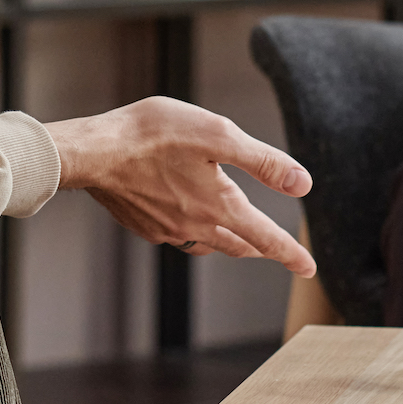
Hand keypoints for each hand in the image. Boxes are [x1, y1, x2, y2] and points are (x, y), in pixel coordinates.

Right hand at [44, 96, 317, 276]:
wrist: (93, 152)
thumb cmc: (152, 135)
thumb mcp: (218, 135)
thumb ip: (262, 161)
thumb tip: (302, 184)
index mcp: (219, 206)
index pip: (265, 237)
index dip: (291, 253)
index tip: (309, 268)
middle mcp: (194, 226)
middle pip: (238, 245)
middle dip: (260, 248)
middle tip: (275, 250)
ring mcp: (166, 229)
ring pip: (207, 243)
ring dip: (227, 241)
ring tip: (235, 233)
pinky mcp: (143, 224)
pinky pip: (177, 234)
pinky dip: (191, 229)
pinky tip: (184, 214)